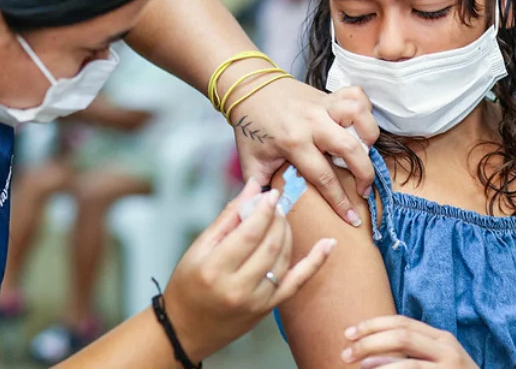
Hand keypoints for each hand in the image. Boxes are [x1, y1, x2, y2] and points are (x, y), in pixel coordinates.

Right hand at [162, 178, 336, 361]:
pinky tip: (329, 244)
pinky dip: (315, 263)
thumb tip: (252, 186)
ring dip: (287, 233)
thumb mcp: (198, 248)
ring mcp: (257, 301)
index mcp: (215, 269)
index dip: (264, 209)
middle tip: (276, 204)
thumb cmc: (187, 285)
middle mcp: (238, 288)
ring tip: (281, 219)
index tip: (271, 194)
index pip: (249, 233)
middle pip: (270, 244)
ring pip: (283, 258)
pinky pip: (298, 283)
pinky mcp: (269, 308)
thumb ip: (228, 217)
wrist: (187, 329)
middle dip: (277, 219)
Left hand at [230, 78, 378, 226]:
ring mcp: (322, 105)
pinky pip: (356, 94)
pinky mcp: (328, 94)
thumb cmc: (251, 128)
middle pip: (350, 148)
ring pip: (358, 114)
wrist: (248, 89)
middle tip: (364, 189)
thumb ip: (260, 189)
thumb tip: (273, 212)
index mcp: (293, 142)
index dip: (340, 201)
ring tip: (365, 151)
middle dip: (365, 174)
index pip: (323, 177)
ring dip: (369, 134)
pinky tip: (361, 124)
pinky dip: (365, 108)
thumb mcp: (251, 162)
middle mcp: (312, 122)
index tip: (352, 218)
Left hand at [342, 316, 477, 368]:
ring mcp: (449, 367)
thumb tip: (367, 353)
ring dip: (377, 365)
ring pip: (408, 363)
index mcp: (441, 337)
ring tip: (358, 367)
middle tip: (345, 354)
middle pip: (401, 335)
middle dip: (369, 342)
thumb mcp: (435, 359)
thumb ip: (410, 351)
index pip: (401, 322)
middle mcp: (447, 348)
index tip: (348, 333)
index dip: (372, 325)